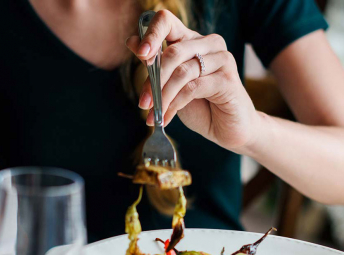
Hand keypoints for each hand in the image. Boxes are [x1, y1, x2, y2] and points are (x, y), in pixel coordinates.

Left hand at [126, 10, 259, 152]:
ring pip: (182, 72)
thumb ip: (154, 65)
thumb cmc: (198, 104)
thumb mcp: (170, 84)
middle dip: (153, 80)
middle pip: (173, 52)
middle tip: (143, 103)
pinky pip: (193, 88)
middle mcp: (208, 43)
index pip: (167, 22)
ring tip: (153, 114)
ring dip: (163, 97)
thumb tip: (132, 42)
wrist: (225, 128)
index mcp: (190, 40)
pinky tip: (166, 118)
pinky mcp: (227, 79)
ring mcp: (221, 59)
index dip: (151, 35)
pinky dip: (175, 105)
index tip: (141, 54)